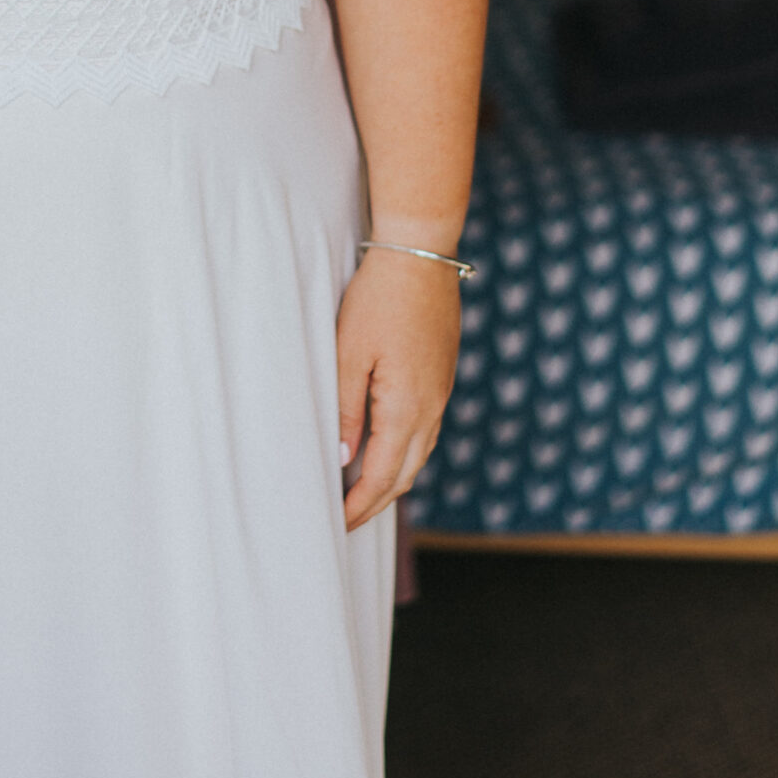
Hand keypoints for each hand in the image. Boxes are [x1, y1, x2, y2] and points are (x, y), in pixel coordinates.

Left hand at [336, 245, 462, 529]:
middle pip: (404, 475)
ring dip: (391, 480)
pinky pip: (426, 430)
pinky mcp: (442, 376)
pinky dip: (405, 452)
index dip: (357, 506)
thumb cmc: (377, 299)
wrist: (420, 253)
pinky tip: (386, 448)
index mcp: (407, 408)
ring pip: (418, 454)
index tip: (334, 524)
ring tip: (362, 494)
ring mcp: (441, 392)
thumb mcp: (348, 352)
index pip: (381, 477)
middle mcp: (431, 408)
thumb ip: (346, 409)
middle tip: (345, 521)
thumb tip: (344, 459)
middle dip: (375, 503)